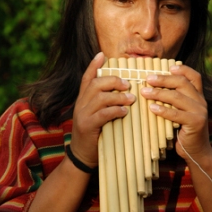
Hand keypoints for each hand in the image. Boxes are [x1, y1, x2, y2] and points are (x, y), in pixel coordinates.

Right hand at [70, 52, 135, 168]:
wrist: (82, 156)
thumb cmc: (95, 134)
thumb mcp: (96, 115)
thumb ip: (104, 103)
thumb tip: (123, 92)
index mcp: (82, 99)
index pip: (86, 78)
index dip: (93, 65)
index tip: (102, 55)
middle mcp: (80, 104)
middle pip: (95, 84)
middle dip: (113, 81)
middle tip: (128, 84)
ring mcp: (82, 115)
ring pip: (100, 97)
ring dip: (118, 96)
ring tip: (131, 98)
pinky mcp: (87, 126)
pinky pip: (102, 114)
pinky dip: (115, 110)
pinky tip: (124, 111)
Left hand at [140, 64, 211, 161]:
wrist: (196, 152)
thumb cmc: (183, 131)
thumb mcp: (181, 112)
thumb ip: (174, 100)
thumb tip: (153, 87)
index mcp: (199, 96)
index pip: (194, 76)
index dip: (182, 69)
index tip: (167, 67)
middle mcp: (201, 101)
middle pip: (182, 83)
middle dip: (163, 79)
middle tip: (147, 79)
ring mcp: (200, 112)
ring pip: (177, 97)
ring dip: (159, 93)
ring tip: (144, 92)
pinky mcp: (196, 123)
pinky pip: (176, 114)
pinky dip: (163, 110)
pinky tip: (152, 107)